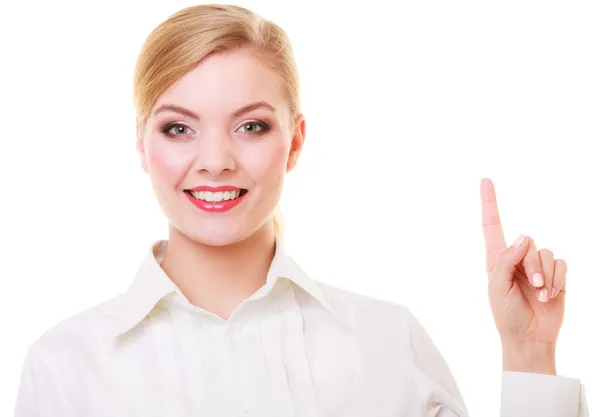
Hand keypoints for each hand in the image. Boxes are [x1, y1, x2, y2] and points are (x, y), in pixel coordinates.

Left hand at [480, 178, 566, 373]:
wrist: (529, 337)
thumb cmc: (506, 314)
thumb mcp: (497, 287)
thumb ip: (506, 259)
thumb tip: (522, 237)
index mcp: (496, 259)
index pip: (492, 226)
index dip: (489, 203)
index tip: (485, 180)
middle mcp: (516, 258)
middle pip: (526, 241)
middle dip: (530, 264)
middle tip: (531, 286)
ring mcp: (537, 266)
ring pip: (545, 252)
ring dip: (544, 274)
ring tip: (540, 294)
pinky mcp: (555, 274)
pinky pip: (561, 262)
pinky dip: (558, 278)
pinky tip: (552, 294)